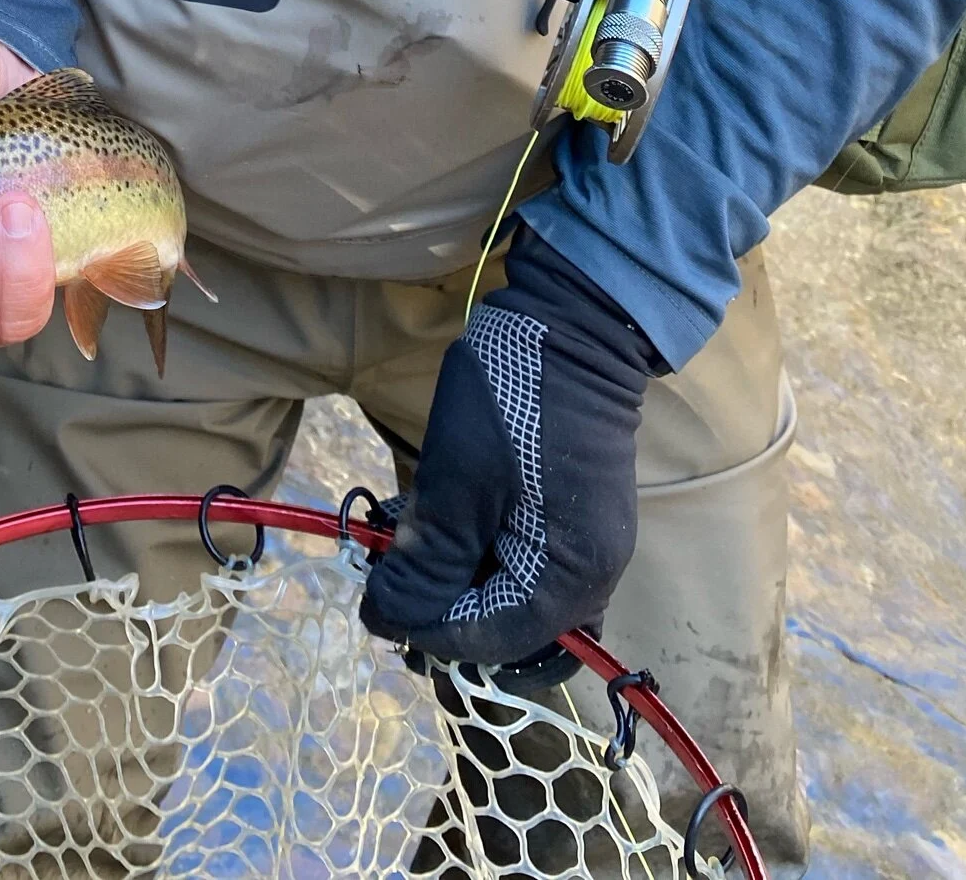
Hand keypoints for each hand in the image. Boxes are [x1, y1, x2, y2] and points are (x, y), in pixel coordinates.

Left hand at [359, 228, 661, 664]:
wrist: (572, 324)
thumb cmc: (511, 404)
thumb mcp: (457, 485)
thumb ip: (428, 561)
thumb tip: (387, 620)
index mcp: (569, 581)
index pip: (492, 640)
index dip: (427, 628)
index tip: (376, 597)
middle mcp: (589, 578)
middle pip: (508, 628)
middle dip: (444, 613)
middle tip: (392, 577)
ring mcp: (583, 545)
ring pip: (511, 595)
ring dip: (457, 584)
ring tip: (407, 548)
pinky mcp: (569, 515)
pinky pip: (522, 561)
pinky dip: (478, 556)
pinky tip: (437, 526)